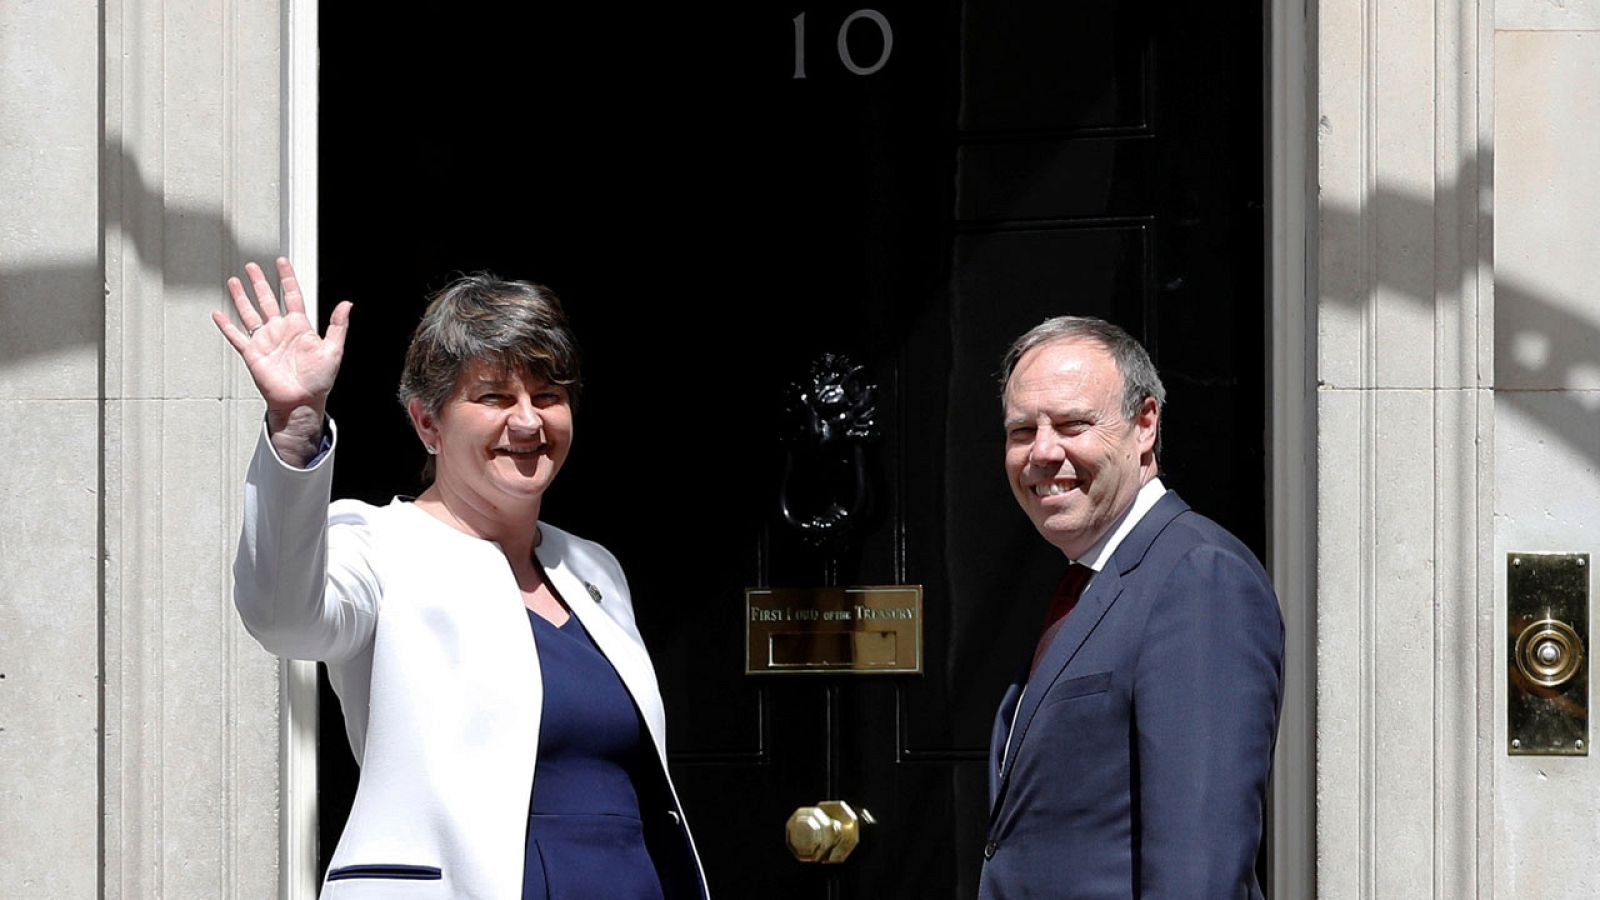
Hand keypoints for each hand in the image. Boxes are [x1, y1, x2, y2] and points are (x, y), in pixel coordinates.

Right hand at [213, 257, 351, 463]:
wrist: (302, 402)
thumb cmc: (318, 381)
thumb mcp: (333, 350)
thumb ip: (338, 326)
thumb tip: (347, 304)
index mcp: (300, 327)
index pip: (292, 296)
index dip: (287, 278)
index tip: (282, 263)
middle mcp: (281, 331)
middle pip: (267, 299)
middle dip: (259, 282)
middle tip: (252, 266)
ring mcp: (265, 341)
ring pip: (250, 313)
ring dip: (241, 297)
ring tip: (234, 281)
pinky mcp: (253, 354)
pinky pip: (237, 337)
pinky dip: (227, 326)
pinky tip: (218, 314)